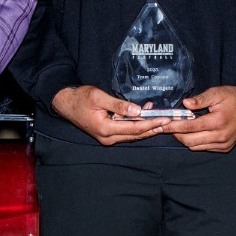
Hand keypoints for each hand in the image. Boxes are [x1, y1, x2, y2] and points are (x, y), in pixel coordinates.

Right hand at [51, 85, 169, 144]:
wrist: (65, 103)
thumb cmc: (80, 98)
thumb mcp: (99, 97)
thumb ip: (119, 105)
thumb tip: (138, 111)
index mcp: (105, 129)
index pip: (134, 128)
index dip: (151, 124)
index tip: (165, 119)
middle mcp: (108, 138)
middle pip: (136, 135)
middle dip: (154, 128)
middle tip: (170, 123)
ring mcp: (107, 138)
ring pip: (132, 135)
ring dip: (147, 128)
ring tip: (163, 121)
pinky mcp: (107, 134)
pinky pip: (126, 132)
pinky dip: (137, 126)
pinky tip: (145, 116)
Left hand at [161, 85, 235, 152]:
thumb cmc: (233, 97)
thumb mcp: (217, 93)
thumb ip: (200, 99)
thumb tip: (185, 104)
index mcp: (217, 122)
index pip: (189, 127)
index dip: (174, 126)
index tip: (162, 124)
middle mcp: (220, 136)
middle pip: (189, 141)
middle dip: (176, 134)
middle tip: (169, 125)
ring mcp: (223, 144)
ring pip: (195, 147)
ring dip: (185, 139)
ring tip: (180, 128)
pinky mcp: (225, 148)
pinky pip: (204, 148)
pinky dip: (196, 142)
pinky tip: (194, 132)